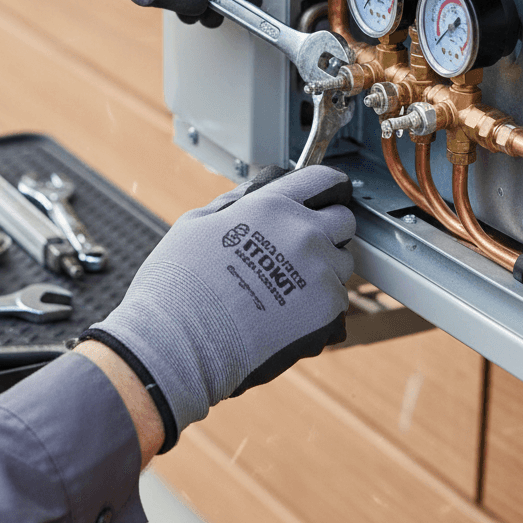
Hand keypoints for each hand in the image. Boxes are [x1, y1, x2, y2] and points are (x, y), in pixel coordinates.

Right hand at [83, 165, 355, 447]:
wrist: (179, 341)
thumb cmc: (179, 284)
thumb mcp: (196, 223)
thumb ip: (233, 204)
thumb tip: (250, 195)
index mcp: (272, 206)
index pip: (322, 180)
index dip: (326, 186)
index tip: (326, 194)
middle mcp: (303, 233)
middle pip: (343, 220)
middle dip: (327, 229)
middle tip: (300, 246)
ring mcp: (318, 273)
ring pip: (342, 262)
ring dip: (325, 268)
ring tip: (288, 285)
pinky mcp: (325, 310)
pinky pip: (337, 298)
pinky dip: (320, 303)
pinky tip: (289, 310)